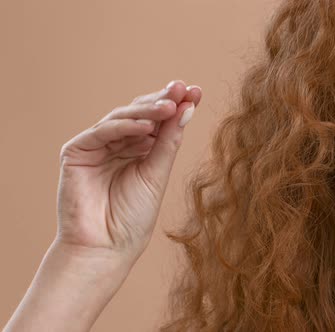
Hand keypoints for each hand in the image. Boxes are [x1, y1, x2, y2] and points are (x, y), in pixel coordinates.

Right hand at [55, 80, 200, 260]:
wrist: (105, 248)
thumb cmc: (133, 217)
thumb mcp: (157, 174)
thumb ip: (169, 142)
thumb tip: (188, 108)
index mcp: (140, 149)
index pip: (159, 121)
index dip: (176, 105)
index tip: (197, 92)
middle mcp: (119, 144)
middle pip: (141, 114)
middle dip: (163, 100)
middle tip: (183, 88)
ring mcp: (97, 146)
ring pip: (123, 118)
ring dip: (147, 111)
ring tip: (170, 105)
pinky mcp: (77, 152)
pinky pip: (102, 132)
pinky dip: (124, 127)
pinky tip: (146, 126)